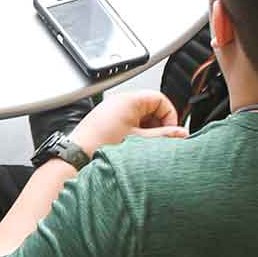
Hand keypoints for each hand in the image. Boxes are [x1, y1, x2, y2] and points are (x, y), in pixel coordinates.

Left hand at [66, 91, 186, 153]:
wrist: (76, 156)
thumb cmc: (101, 146)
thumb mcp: (139, 141)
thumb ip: (163, 136)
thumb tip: (181, 133)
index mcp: (130, 100)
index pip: (160, 99)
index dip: (169, 116)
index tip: (170, 132)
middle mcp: (120, 101)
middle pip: (151, 108)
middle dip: (158, 126)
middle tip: (158, 142)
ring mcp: (113, 110)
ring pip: (141, 117)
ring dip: (147, 131)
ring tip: (143, 147)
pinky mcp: (107, 121)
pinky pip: (129, 122)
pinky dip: (135, 133)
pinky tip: (132, 148)